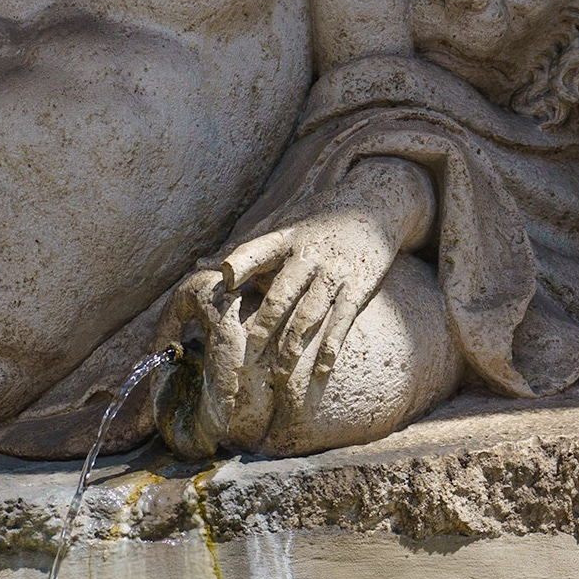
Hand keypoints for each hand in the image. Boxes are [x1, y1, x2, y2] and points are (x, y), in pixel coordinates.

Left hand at [221, 204, 401, 391]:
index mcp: (285, 238)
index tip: (225, 282)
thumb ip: (247, 249)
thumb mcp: (284, 223)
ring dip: (293, 349)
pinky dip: (329, 351)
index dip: (241, 263)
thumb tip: (201, 263)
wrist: (377, 202)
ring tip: (279, 376)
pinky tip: (319, 373)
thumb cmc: (320, 218)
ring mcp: (334, 273)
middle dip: (263, 329)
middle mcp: (309, 255)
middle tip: (247, 359)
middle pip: (281, 296)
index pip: (257, 249)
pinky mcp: (359, 287)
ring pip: (309, 317)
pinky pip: (341, 324)